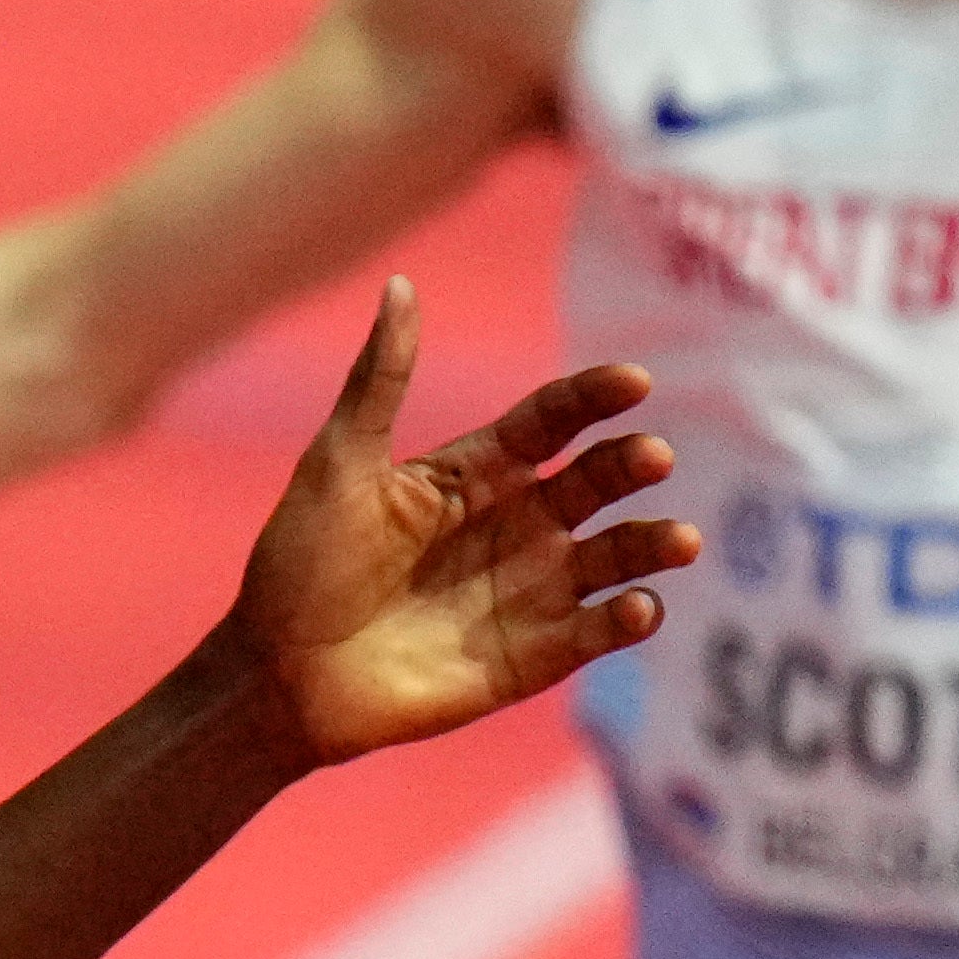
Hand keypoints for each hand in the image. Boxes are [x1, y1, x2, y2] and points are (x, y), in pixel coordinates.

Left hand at [202, 284, 689, 765]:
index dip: (594, 398)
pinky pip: (595, 631)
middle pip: (596, 482)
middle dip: (630, 467)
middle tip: (653, 457)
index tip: (633, 382)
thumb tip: (400, 284)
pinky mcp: (532, 656)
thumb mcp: (339, 464)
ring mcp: (529, 590)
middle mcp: (516, 524)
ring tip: (680, 540)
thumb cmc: (300, 563)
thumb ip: (378, 379)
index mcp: (475, 471)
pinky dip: (625, 619)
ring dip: (651, 545)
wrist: (278, 674)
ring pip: (614, 556)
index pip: (553, 420)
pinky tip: (639, 607)